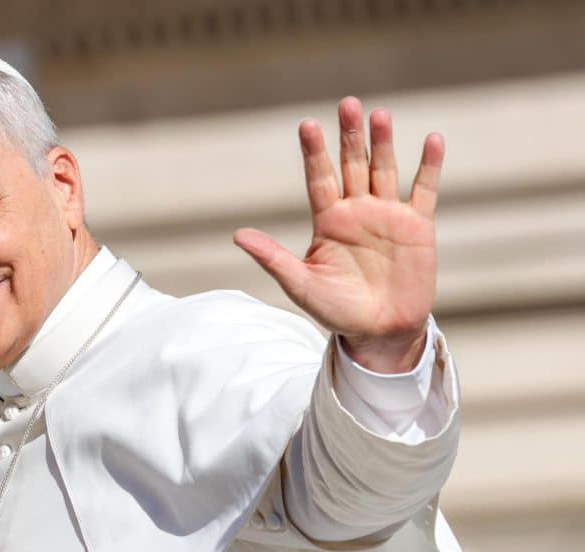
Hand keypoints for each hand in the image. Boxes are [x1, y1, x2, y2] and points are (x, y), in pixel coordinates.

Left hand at [234, 97, 442, 372]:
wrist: (379, 330)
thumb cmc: (335, 310)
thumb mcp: (300, 284)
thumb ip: (272, 258)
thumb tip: (237, 236)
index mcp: (328, 221)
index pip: (318, 178)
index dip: (314, 152)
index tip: (307, 125)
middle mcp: (356, 211)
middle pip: (351, 165)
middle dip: (349, 136)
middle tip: (348, 104)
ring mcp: (387, 215)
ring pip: (384, 170)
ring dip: (382, 143)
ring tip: (379, 114)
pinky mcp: (417, 227)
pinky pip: (423, 191)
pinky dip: (429, 167)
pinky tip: (432, 140)